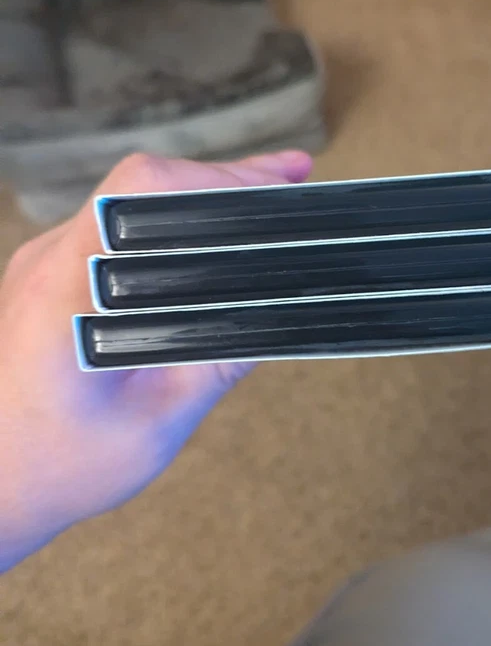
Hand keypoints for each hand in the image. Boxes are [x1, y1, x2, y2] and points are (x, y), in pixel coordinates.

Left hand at [0, 150, 311, 571]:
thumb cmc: (57, 466)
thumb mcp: (157, 423)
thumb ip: (216, 363)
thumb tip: (276, 315)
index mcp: (66, 287)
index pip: (145, 192)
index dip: (218, 181)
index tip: (274, 188)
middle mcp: (48, 260)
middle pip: (143, 185)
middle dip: (224, 180)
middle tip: (290, 179)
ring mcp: (44, 265)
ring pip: (131, 204)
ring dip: (198, 200)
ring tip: (262, 197)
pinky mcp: (49, 279)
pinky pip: (115, 233)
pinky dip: (169, 227)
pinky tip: (208, 236)